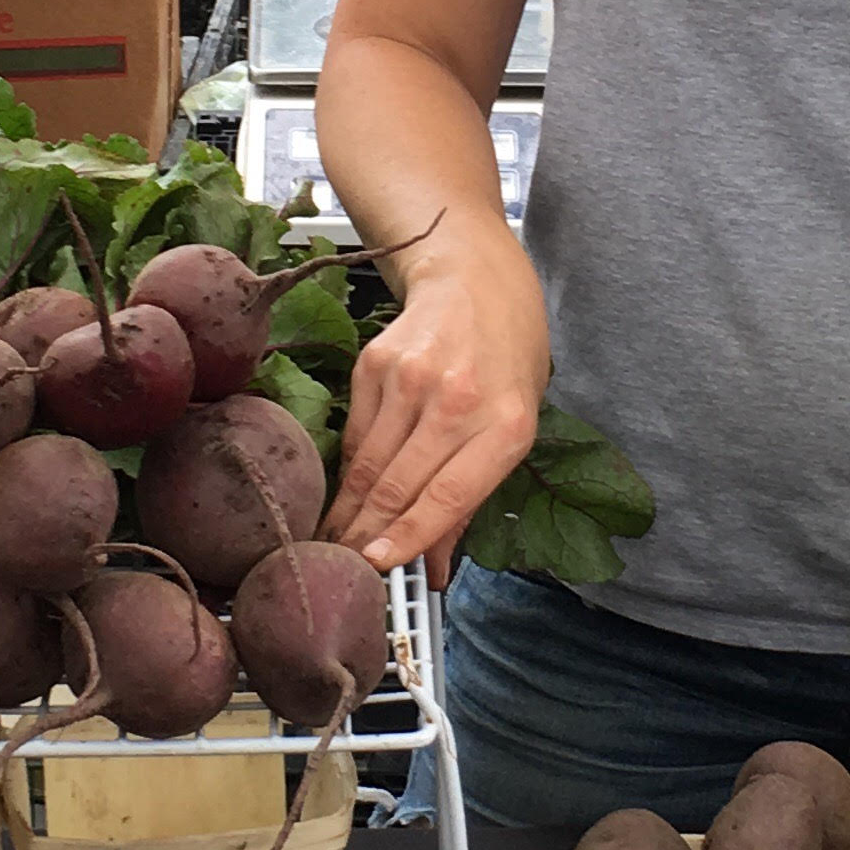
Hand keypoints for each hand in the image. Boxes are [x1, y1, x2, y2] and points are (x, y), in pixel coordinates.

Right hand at [327, 222, 551, 591]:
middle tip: (346, 569)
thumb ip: (471, 499)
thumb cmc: (507, 359)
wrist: (476, 279)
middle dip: (366, 536)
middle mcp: (456, 400)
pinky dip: (348, 470)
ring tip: (335, 543)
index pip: (446, 496)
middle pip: (397, 485)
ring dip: (348, 511)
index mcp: (504, 424)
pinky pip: (356, 434)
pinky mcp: (374, 363)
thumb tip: (432, 565)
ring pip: (367, 465)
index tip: (380, 568)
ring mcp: (410, 378)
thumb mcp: (513, 429)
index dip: (409, 538)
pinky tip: (343, 494)